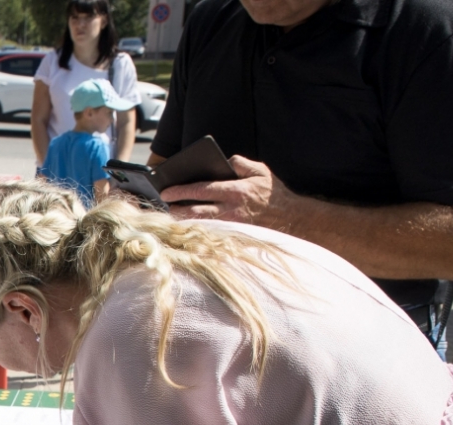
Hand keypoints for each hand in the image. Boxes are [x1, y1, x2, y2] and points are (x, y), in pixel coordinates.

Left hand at [160, 155, 297, 228]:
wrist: (290, 217)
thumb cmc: (272, 192)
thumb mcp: (260, 171)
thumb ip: (240, 163)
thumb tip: (223, 160)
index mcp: (236, 192)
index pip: (202, 190)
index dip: (181, 191)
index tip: (165, 190)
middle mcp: (231, 210)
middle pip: (195, 211)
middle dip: (176, 208)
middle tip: (162, 204)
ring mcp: (230, 226)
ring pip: (198, 224)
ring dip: (182, 220)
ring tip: (169, 213)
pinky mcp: (231, 236)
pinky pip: (208, 232)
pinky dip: (194, 228)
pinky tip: (184, 224)